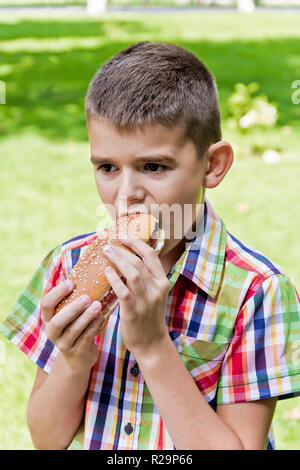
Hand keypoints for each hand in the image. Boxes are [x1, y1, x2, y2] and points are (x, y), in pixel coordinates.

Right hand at [40, 280, 102, 371]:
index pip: (45, 304)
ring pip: (73, 331)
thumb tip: (85, 266)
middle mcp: (52, 331)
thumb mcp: (69, 312)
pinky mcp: (77, 352)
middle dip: (72, 309)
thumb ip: (72, 296)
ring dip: (86, 317)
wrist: (79, 356)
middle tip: (87, 297)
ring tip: (98, 305)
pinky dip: (94, 326)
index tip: (71, 282)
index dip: (57, 293)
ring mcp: (64, 343)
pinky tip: (102, 316)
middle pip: (57, 321)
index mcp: (48, 317)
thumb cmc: (76, 325)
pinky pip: (86, 338)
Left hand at [102, 234, 169, 355]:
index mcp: (162, 282)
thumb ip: (145, 278)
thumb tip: (126, 259)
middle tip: (109, 244)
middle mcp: (157, 289)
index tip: (123, 235)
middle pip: (140, 261)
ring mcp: (147, 301)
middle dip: (123, 249)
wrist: (151, 343)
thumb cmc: (148, 317)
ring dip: (118, 260)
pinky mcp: (134, 311)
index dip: (137, 242)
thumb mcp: (153, 294)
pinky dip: (114, 279)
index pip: (151, 255)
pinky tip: (106, 272)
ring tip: (106, 252)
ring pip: (133, 273)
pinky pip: (123, 291)